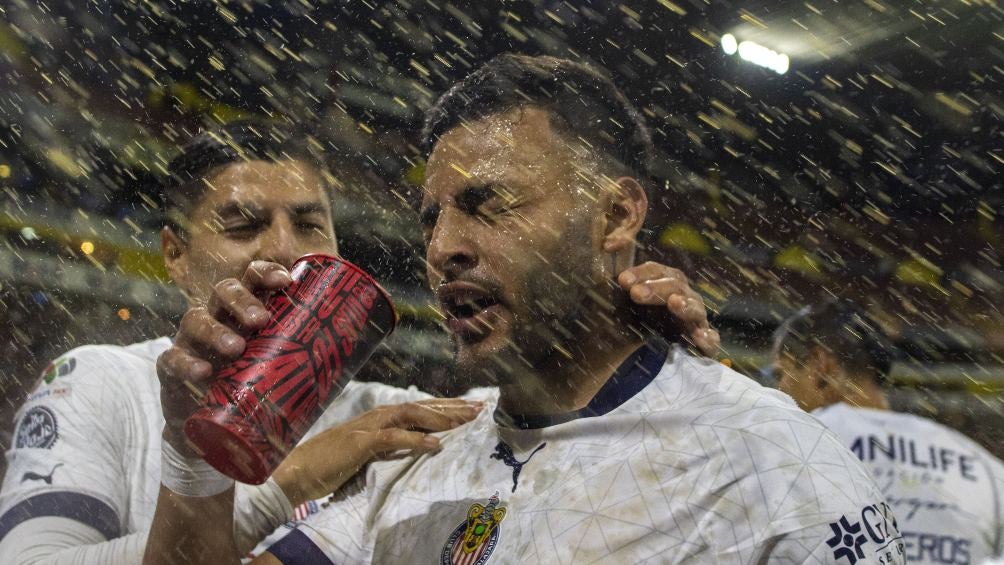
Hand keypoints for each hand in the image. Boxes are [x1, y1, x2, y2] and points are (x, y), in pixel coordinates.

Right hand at [156, 261, 292, 454]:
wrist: (216, 429)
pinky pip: (172, 360)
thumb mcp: (278, 366)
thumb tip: (362, 347)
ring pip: (196, 320)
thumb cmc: (252, 386)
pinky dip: (187, 363)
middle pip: (223, 292)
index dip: (266, 273)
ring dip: (217, 331)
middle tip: (262, 320)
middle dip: (243, 300)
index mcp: (243, 311)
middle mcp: (216, 318)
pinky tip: (203, 372)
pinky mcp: (172, 369)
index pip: (251, 279)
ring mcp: (191, 342)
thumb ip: (307, 354)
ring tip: (235, 347)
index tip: (286, 281)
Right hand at [273, 398, 483, 505]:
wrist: (297, 471)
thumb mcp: (366, 453)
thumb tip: (414, 445)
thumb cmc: (329, 464)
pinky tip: (436, 445)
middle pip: (422, 406)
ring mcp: (369, 426)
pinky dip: (416, 440)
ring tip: (465, 421)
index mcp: (379, 418)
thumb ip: (388, 446)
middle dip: (452, 407)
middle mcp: (377, 416)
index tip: (471, 408)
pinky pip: (394, 438)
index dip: (446, 407)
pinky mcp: (361, 442)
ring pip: (412, 415)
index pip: (419, 408)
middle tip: (480, 407)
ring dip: (440, 418)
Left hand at [618, 261, 719, 357]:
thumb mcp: (619, 301)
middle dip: (656, 288)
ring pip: (696, 308)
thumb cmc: (632, 325)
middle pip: (675, 285)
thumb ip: (616, 278)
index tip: (622, 281)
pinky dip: (708, 339)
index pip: (656, 271)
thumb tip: (607, 244)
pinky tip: (700, 339)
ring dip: (685, 304)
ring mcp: (695, 321)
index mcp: (663, 285)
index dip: (642, 273)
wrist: (640, 362)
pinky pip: (711, 340)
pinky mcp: (704, 344)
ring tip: (674, 303)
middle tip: (635, 294)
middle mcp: (682, 299)